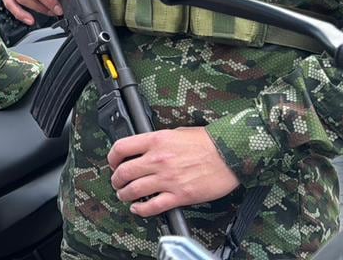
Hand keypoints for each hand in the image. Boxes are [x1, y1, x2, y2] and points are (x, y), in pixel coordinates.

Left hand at [108, 127, 239, 216]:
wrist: (230, 153)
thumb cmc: (207, 141)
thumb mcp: (176, 132)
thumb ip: (157, 142)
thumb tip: (144, 149)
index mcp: (155, 141)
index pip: (121, 148)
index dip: (112, 158)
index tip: (113, 163)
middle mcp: (157, 160)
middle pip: (123, 172)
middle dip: (116, 180)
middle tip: (117, 183)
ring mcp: (167, 179)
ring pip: (134, 191)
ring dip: (125, 195)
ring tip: (125, 196)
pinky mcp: (179, 195)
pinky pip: (153, 206)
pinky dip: (141, 210)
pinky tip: (138, 209)